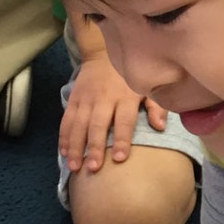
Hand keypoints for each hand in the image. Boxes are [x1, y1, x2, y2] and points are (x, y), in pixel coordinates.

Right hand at [60, 53, 168, 173]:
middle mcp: (104, 99)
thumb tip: (160, 127)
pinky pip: (66, 119)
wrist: (103, 54)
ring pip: (78, 125)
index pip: (124, 121)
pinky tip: (63, 152)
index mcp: (125, 97)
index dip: (121, 139)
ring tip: (74, 167)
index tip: (119, 158)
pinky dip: (63, 136)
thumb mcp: (147, 88)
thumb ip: (156, 107)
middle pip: (98, 125)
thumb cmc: (130, 79)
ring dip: (75, 146)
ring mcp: (86, 99)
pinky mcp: (73, 99)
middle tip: (93, 168)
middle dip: (94, 147)